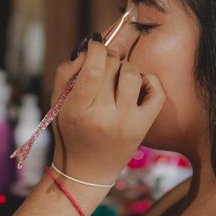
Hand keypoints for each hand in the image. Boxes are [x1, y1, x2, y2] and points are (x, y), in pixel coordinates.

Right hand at [51, 40, 164, 185]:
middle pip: (112, 67)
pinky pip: (156, 91)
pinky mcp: (143, 127)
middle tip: (103, 64)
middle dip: (107, 58)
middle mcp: (104, 117)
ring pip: (133, 74)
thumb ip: (68, 71)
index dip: (96, 48)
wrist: (86, 171)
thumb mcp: (59, 102)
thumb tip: (91, 46)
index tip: (95, 45)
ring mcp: (126, 123)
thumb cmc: (70, 130)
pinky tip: (136, 86)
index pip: (93, 69)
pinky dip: (148, 80)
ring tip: (117, 78)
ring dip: (125, 67)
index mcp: (78, 110)